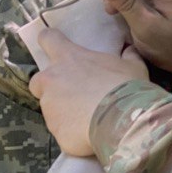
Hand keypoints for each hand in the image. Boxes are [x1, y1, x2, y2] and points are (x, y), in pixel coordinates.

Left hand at [29, 28, 148, 156]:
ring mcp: (50, 107)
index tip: (55, 47)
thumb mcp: (133, 66)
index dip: (50, 42)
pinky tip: (87, 133)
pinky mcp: (54, 129)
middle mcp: (51, 80)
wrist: (123, 121)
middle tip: (71, 94)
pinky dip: (70, 131)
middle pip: (38, 81)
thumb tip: (129, 50)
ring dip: (63, 112)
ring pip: (50, 108)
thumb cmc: (126, 87)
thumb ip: (127, 56)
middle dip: (49, 87)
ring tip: (86, 118)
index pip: (47, 39)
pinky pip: (60, 130)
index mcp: (68, 58)